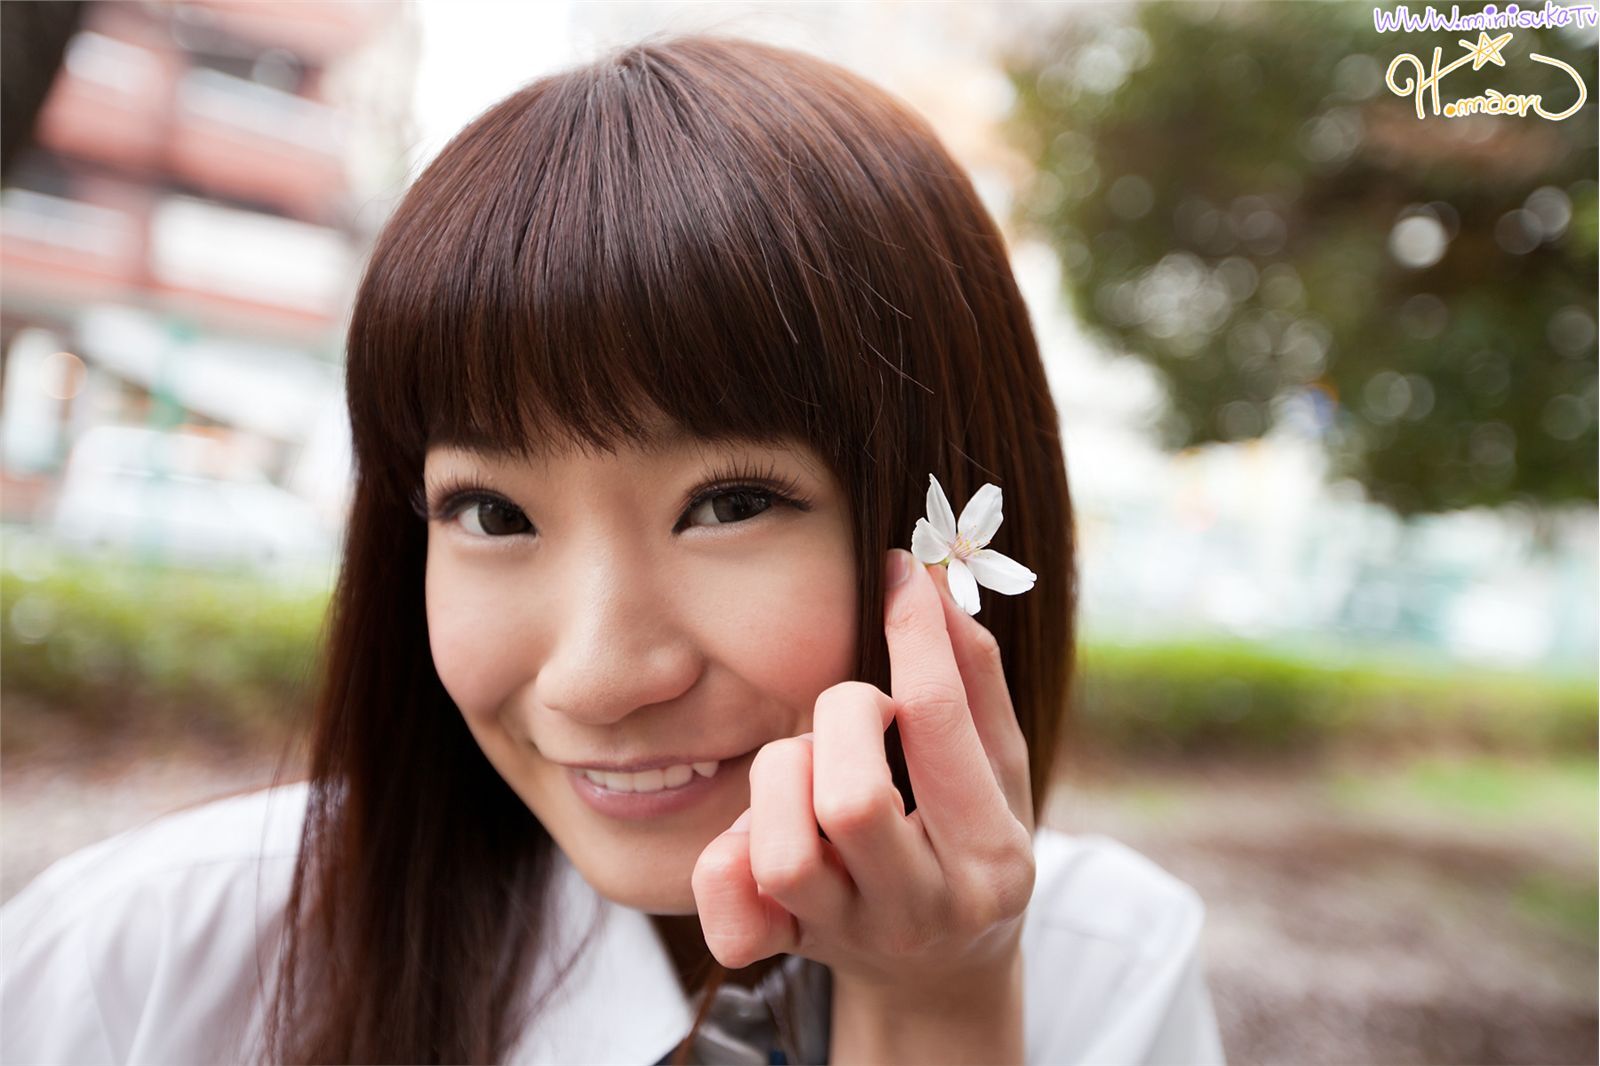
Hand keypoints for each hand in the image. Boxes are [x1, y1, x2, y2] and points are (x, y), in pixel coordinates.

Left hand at [691, 548, 1035, 997]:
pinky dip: (726, 853)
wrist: (941, 977)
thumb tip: (934, 583)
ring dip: (784, 778)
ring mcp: (848, 936)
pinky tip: (758, 826)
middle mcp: (921, 908)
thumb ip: (975, 681)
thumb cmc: (972, 846)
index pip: (939, 726)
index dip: (914, 634)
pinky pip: (727, 903)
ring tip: (812, 769)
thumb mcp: (1002, 772)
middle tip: (861, 712)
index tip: (900, 573)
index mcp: (992, 859)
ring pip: (781, 852)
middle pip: (851, 800)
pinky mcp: (787, 947)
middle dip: (841, 720)